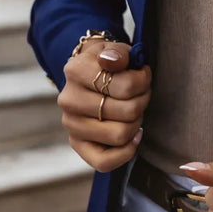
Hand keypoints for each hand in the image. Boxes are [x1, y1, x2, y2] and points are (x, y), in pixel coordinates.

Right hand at [57, 41, 151, 171]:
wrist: (89, 75)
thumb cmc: (108, 64)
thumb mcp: (115, 49)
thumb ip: (117, 52)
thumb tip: (111, 61)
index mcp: (76, 70)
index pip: (126, 86)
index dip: (143, 82)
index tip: (142, 75)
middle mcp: (69, 99)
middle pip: (127, 111)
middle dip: (142, 101)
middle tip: (141, 94)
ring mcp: (71, 124)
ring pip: (120, 135)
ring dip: (136, 123)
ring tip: (134, 111)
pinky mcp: (77, 144)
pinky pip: (104, 162)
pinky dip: (126, 151)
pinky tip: (133, 136)